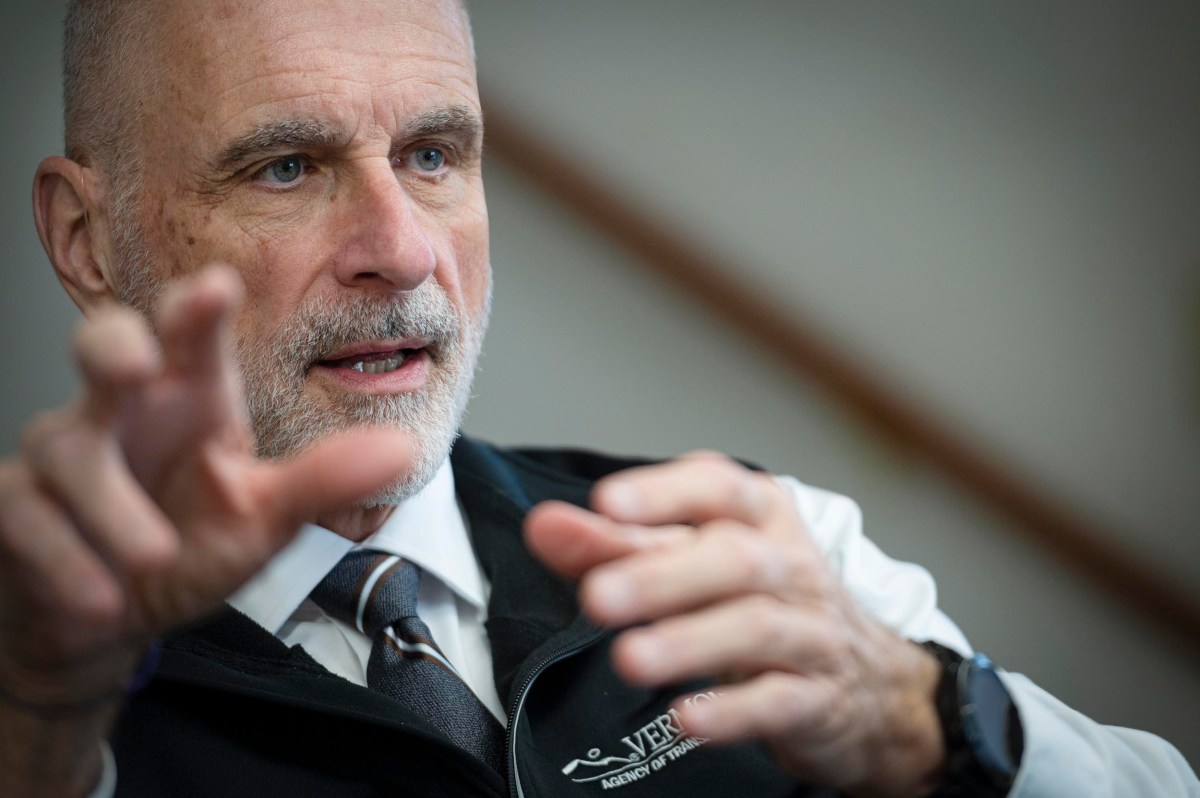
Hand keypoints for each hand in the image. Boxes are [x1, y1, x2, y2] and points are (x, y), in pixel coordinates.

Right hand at [0, 266, 409, 736]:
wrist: (113, 620)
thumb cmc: (187, 545)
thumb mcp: (264, 519)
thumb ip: (324, 481)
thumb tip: (401, 449)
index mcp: (190, 401)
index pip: (194, 341)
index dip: (199, 309)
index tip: (218, 285)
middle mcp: (125, 413)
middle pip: (103, 346)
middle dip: (113, 346)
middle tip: (135, 365)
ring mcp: (65, 456)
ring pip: (66, 447)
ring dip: (108, 504)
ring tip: (154, 556)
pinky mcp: (19, 508)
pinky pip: (26, 517)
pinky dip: (65, 560)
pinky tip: (101, 599)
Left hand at [525, 453, 944, 797]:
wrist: (870, 686)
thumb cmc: (765, 603)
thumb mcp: (697, 562)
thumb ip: (618, 543)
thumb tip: (544, 525)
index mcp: (757, 516)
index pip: (717, 486)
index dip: (663, 492)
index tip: (607, 502)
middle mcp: (788, 566)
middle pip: (733, 558)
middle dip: (662, 576)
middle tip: (597, 596)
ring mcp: (809, 632)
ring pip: (755, 627)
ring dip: (688, 642)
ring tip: (629, 658)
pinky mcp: (817, 700)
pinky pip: (780, 701)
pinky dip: (732, 711)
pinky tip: (686, 717)